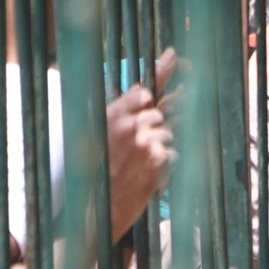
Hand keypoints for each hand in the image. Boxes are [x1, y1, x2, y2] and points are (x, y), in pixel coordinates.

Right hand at [106, 48, 179, 239]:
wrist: (92, 211)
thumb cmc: (92, 176)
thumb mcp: (96, 138)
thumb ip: (118, 116)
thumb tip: (144, 94)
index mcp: (109, 116)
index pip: (143, 90)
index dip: (162, 75)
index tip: (176, 57)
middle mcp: (128, 124)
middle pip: (159, 115)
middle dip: (155, 129)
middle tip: (139, 148)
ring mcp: (145, 142)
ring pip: (168, 135)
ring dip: (159, 149)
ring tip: (137, 166)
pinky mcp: (158, 161)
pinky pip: (173, 155)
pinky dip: (164, 166)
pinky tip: (146, 176)